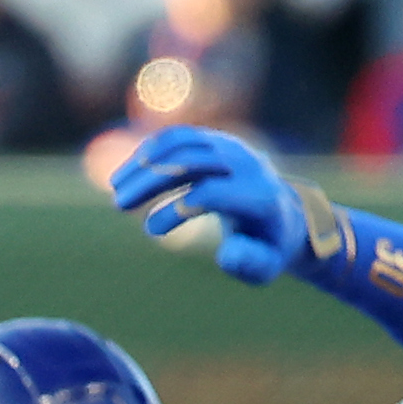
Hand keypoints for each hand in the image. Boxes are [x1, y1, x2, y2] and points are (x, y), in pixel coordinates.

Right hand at [107, 124, 306, 286]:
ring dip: (144, 163)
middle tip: (119, 204)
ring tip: (116, 188)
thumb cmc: (267, 247)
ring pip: (182, 144)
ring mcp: (231, 148)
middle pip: (192, 162)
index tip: (151, 231)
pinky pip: (180, 137)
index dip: (176, 209)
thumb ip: (249, 263)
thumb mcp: (265, 266)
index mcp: (260, 197)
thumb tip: (227, 255)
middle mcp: (247, 165)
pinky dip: (151, 151)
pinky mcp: (216, 141)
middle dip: (152, 181)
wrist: (285, 213)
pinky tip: (128, 173)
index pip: (211, 193)